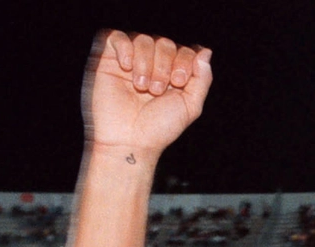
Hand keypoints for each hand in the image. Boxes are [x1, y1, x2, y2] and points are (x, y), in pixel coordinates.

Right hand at [84, 31, 212, 163]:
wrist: (129, 141)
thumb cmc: (158, 128)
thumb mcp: (190, 106)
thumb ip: (202, 79)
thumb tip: (206, 52)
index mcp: (173, 74)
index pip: (185, 51)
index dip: (185, 62)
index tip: (178, 83)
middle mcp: (153, 65)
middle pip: (165, 44)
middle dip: (164, 66)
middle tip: (157, 90)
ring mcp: (131, 62)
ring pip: (143, 40)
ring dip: (146, 63)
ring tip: (142, 87)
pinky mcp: (108, 61)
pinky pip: (117, 37)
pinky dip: (125, 48)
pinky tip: (126, 67)